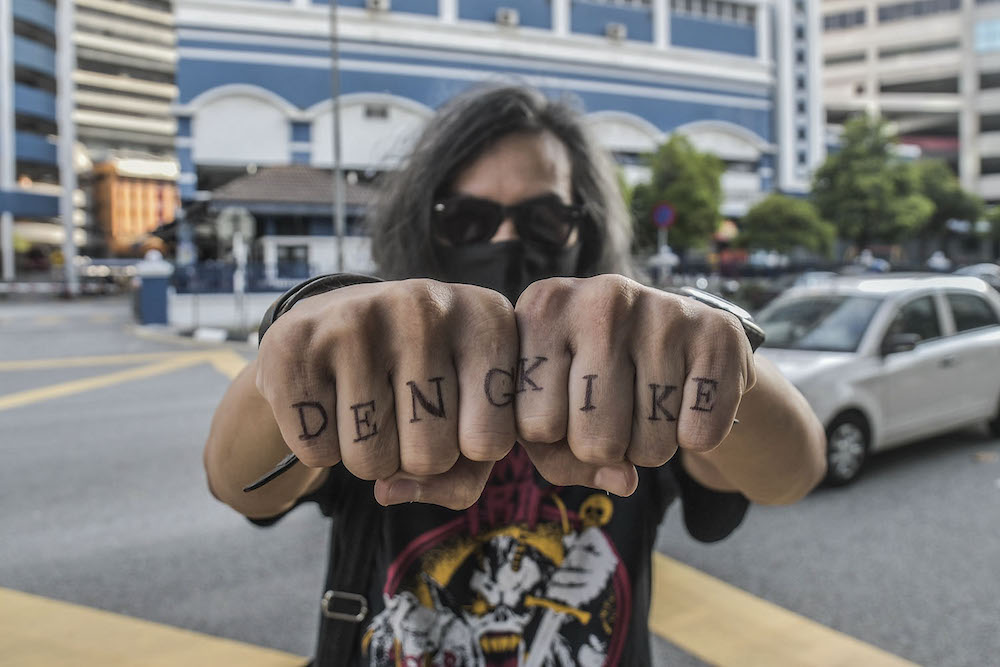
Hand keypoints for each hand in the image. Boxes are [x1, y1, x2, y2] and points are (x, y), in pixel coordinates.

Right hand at [254, 279, 518, 508]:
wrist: (339, 323)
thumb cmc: (426, 382)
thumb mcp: (469, 419)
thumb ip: (463, 477)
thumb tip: (388, 490)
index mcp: (487, 319)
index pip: (492, 444)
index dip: (470, 452)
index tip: (461, 414)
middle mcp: (426, 305)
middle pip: (431, 457)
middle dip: (415, 458)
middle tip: (404, 412)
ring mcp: (358, 317)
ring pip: (372, 462)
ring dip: (368, 456)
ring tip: (368, 404)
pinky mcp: (295, 341)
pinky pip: (316, 451)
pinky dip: (321, 447)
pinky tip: (328, 400)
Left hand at [512, 275, 756, 495]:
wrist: (676, 334)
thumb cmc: (592, 378)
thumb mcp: (552, 408)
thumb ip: (557, 459)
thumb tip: (622, 480)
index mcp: (543, 308)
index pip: (534, 426)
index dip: (552, 437)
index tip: (564, 404)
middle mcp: (600, 296)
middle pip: (593, 441)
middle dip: (605, 448)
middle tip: (614, 411)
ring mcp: (662, 309)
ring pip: (649, 447)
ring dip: (650, 446)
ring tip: (649, 401)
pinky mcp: (718, 332)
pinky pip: (699, 436)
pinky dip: (696, 437)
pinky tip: (687, 398)